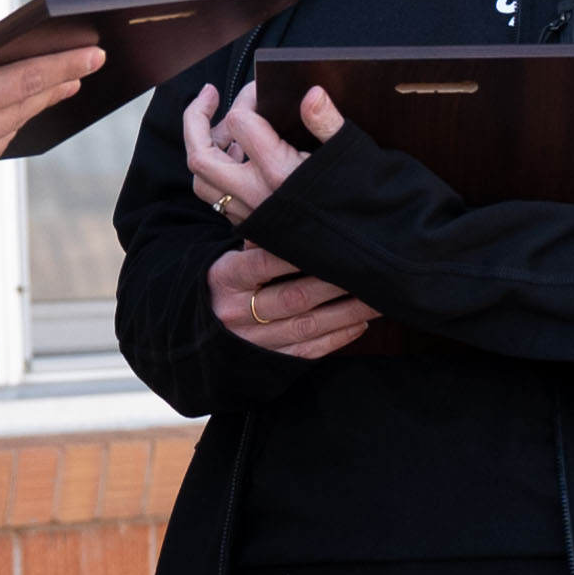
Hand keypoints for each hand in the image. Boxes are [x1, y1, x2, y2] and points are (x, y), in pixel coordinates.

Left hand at [182, 79, 347, 227]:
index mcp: (279, 172)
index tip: (262, 89)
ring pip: (203, 182)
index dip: (246, 97)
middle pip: (200, 156)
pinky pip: (219, 200)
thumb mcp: (350, 154)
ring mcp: (251, 214)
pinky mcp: (254, 228)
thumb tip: (311, 93)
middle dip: (195, 120)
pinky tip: (239, 158)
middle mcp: (257, 195)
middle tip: (209, 95)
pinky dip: (218, 173)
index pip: (239, 122)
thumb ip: (326, 121)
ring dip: (204, 150)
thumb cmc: (362, 202)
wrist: (366, 251)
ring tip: (225, 128)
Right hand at [207, 245, 372, 359]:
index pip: (264, 263)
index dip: (296, 254)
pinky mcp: (269, 363)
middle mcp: (236, 312)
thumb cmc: (226, 282)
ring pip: (306, 326)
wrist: (196, 328)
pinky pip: (307, 352)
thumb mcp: (228, 256)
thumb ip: (259, 239)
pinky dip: (337, 338)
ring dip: (346, 312)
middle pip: (293, 297)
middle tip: (368, 269)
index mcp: (224, 279)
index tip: (332, 242)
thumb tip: (293, 211)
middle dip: (335, 284)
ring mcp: (253, 341)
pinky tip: (361, 324)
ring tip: (377, 297)